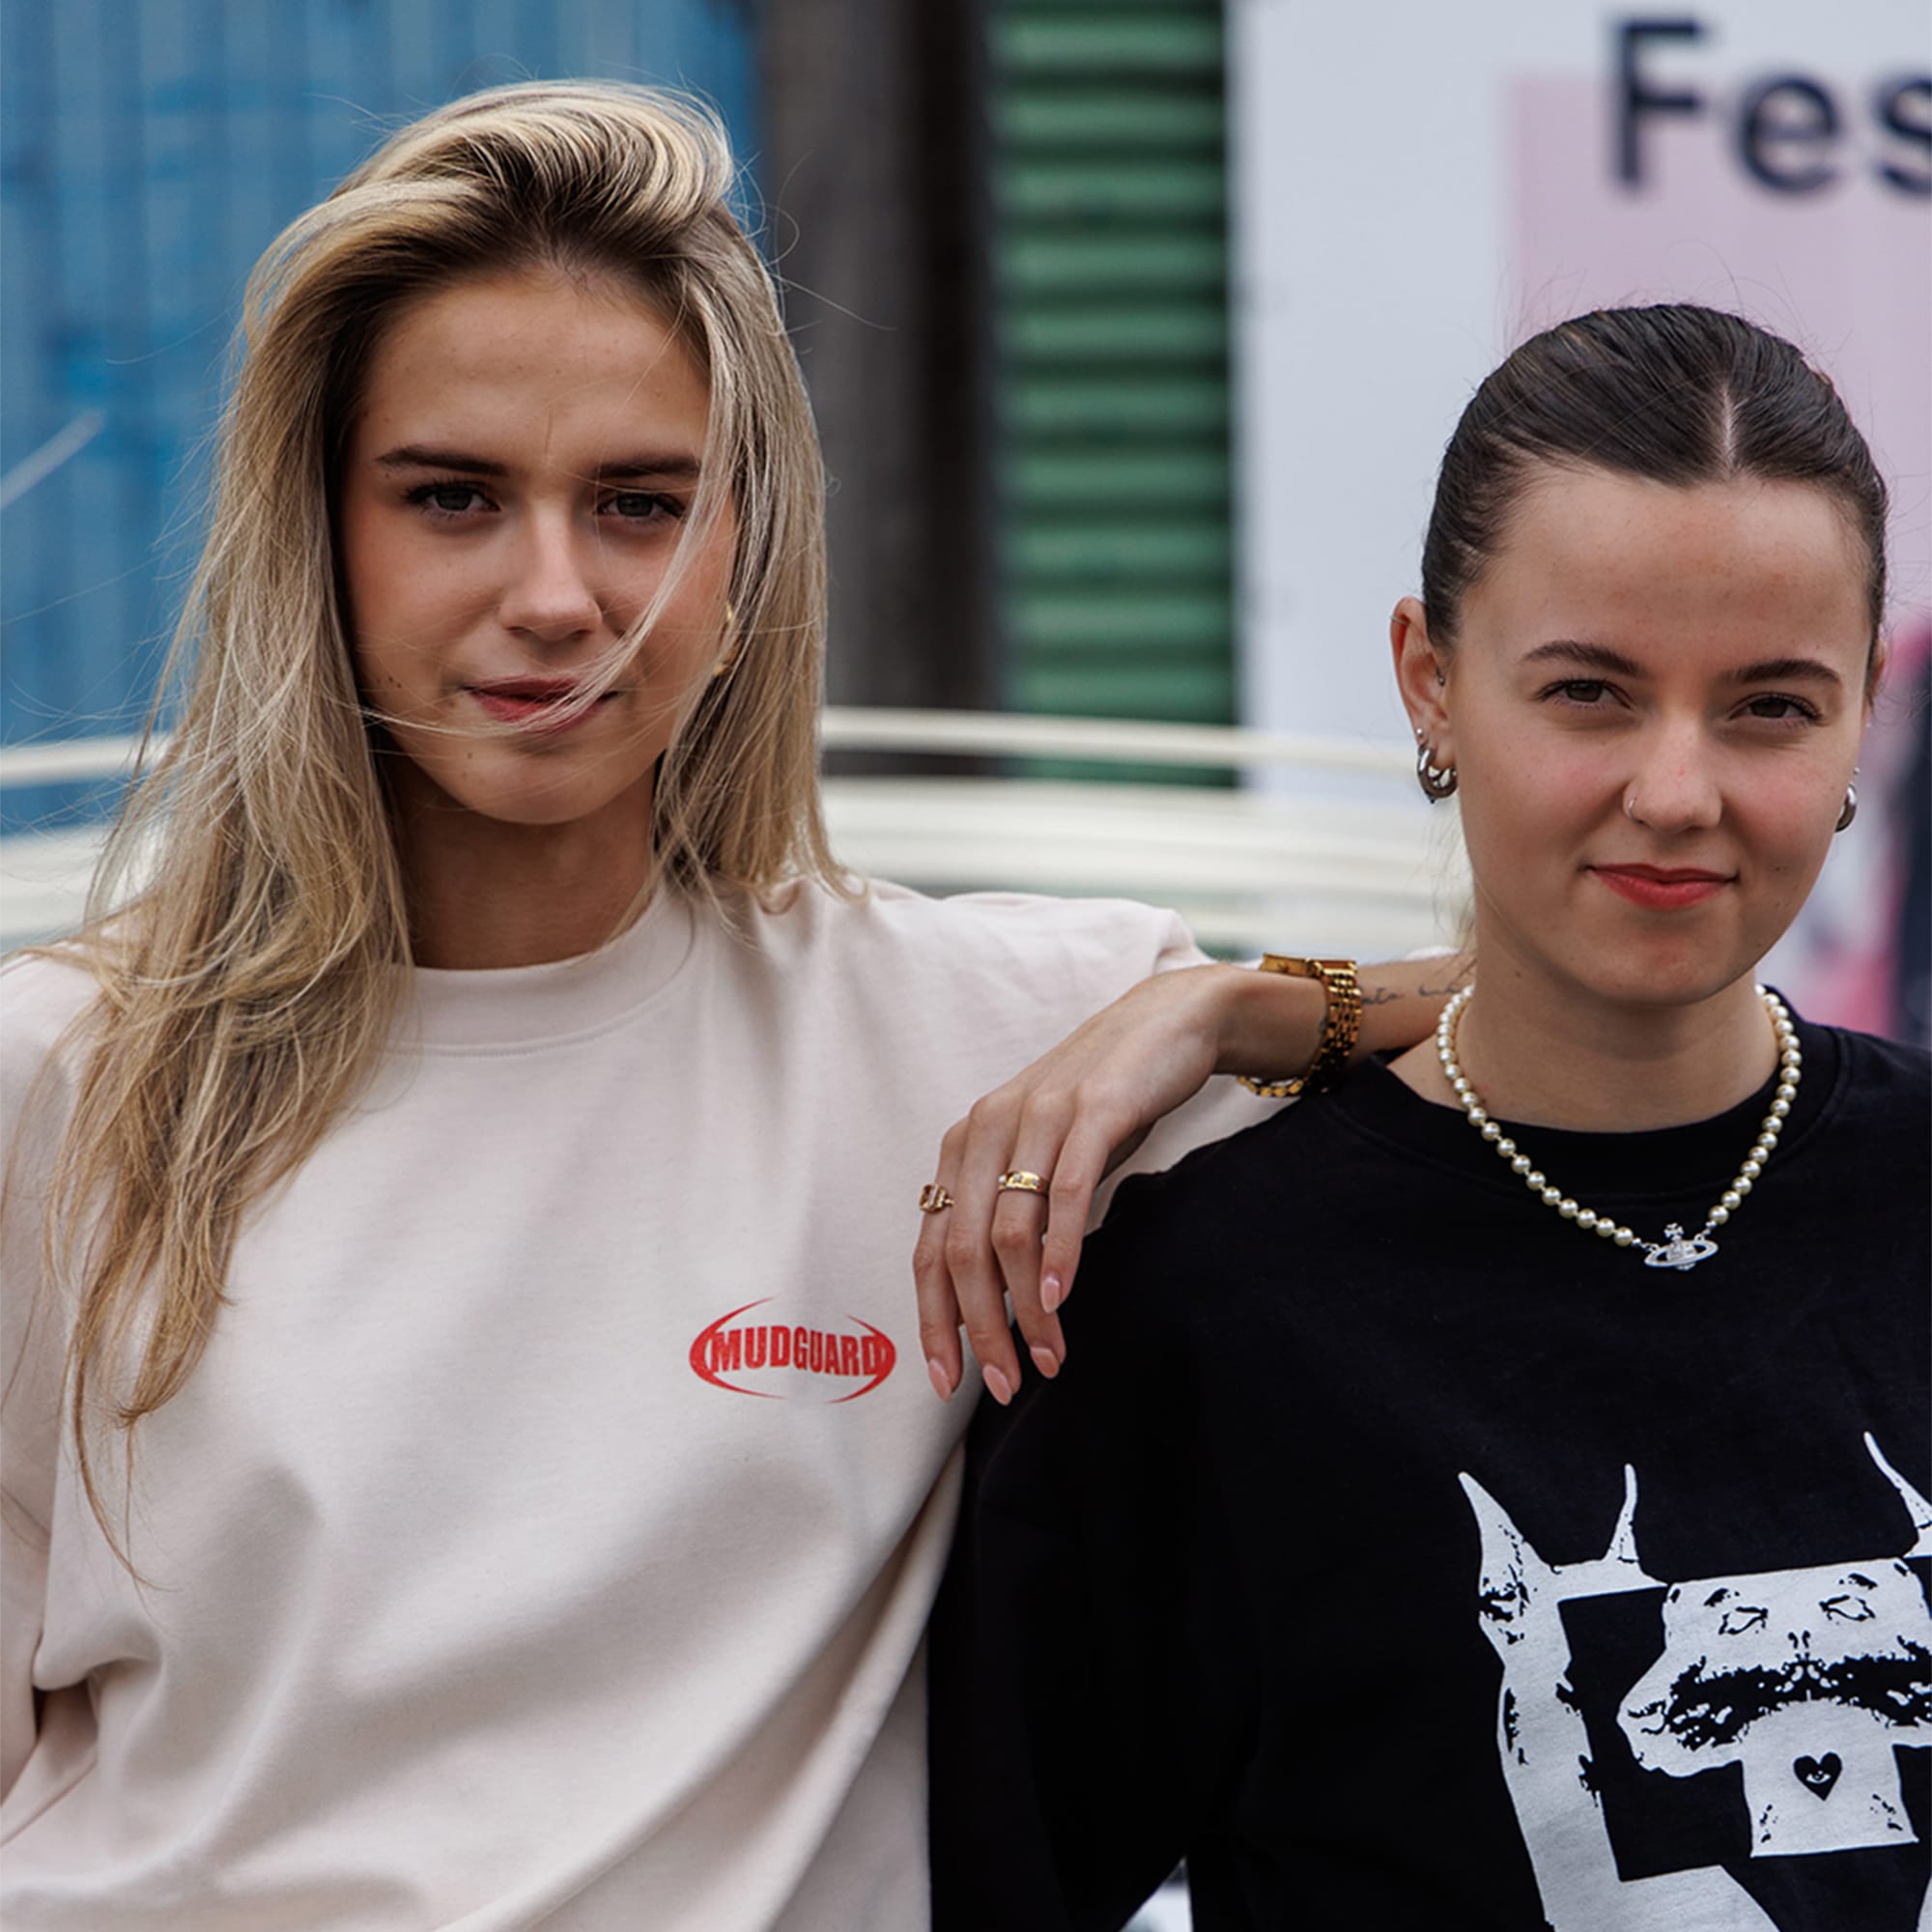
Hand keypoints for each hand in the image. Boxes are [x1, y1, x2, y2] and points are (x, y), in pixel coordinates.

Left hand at [912, 952, 1464, 1403]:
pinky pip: (1063, 1194)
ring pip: (1009, 1234)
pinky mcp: (1091, 1110)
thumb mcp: (1041, 1163)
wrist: (1165, 1024)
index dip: (934, 1320)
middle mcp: (987, 1129)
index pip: (931, 1248)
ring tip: (1048, 1359)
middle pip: (962, 1251)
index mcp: (964, 1147)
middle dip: (979, 1330)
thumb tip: (992, 1309)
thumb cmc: (1100, 1107)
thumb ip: (1011, 1220)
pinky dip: (1058, 1253)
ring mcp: (1037, 1117)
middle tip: (1005, 1386)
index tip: (946, 1382)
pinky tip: (1059, 1299)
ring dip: (1025, 1309)